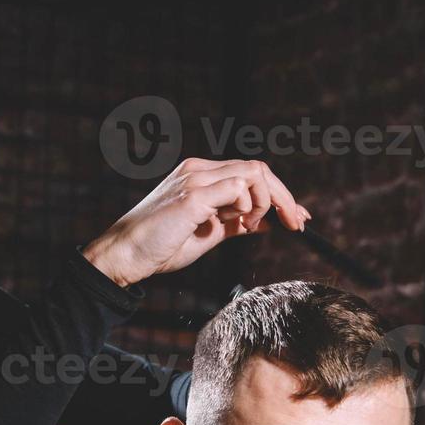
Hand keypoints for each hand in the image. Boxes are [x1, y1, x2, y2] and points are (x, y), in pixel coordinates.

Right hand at [81, 158, 311, 286]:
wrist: (125, 255)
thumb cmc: (160, 247)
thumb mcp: (207, 234)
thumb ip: (235, 224)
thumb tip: (266, 223)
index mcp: (200, 176)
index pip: (250, 173)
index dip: (279, 195)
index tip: (295, 218)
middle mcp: (199, 170)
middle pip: (258, 169)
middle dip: (285, 197)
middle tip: (299, 223)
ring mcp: (196, 179)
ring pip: (253, 173)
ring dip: (267, 202)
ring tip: (252, 227)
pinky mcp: (193, 195)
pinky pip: (238, 187)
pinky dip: (249, 207)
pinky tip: (242, 225)